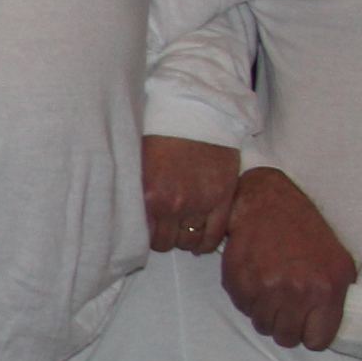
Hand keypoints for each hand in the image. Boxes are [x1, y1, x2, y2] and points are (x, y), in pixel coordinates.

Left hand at [143, 133, 239, 253]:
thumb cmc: (165, 137)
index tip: (152, 230)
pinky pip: (214, 235)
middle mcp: (173, 205)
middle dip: (167, 238)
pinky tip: (203, 241)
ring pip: (190, 242)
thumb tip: (138, 218)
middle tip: (169, 229)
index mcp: (149, 196)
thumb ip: (142, 194)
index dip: (149, 235)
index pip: (145, 236)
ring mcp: (200, 204)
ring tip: (185, 231)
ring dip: (187, 240)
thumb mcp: (141, 167)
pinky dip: (208, 243)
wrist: (197, 117)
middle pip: (167, 243)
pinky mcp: (223, 200)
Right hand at [221, 167, 354, 349]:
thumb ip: (335, 298)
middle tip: (288, 309)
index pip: (317, 340)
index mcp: (325, 289)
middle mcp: (295, 292)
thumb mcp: (339, 264)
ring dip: (267, 313)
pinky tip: (257, 279)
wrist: (268, 206)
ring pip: (262, 325)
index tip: (308, 325)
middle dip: (287, 327)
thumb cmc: (305, 233)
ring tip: (272, 291)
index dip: (312, 334)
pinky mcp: (238, 283)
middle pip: (286, 338)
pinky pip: (243, 308)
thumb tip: (325, 326)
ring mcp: (264, 288)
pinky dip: (249, 299)